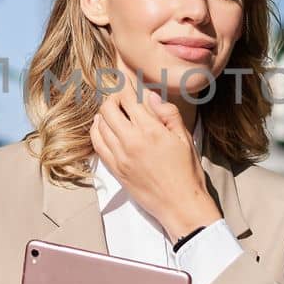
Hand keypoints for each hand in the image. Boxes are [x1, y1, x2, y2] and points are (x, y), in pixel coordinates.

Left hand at [88, 78, 219, 241]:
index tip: (125, 78)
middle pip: (109, 109)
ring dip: (104, 113)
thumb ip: (168, 114)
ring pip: (100, 125)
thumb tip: (151, 95)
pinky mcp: (115, 169)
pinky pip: (97, 144)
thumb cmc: (187, 172)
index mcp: (151, 130)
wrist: (180, 205)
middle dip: (113, 97)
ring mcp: (120, 156)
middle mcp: (131, 141)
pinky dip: (96, 131)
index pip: (129, 98)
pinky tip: (102, 126)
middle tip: (121, 96)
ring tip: (113, 109)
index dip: (125, 85)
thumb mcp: (185, 138)